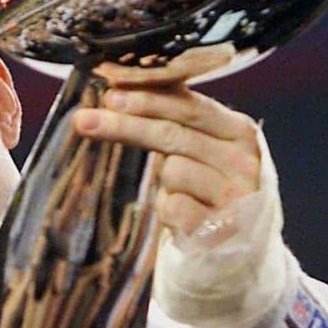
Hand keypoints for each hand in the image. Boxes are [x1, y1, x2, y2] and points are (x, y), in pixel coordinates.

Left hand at [71, 62, 260, 236]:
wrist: (241, 241)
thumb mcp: (204, 146)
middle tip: (84, 120)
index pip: (188, 107)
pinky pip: (173, 207)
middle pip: (173, 134)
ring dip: (165, 181)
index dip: (148, 100)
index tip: (110, 94)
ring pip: (172, 170)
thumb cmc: (212, 185)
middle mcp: (243, 160)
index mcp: (239, 131)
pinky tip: (187, 214)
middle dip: (125, 125)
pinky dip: (169, 210)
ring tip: (184, 191)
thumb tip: (122, 86)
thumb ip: (176, 116)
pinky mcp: (221, 228)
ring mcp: (235, 195)